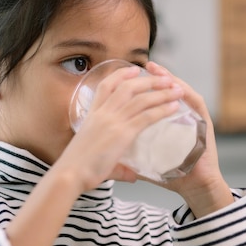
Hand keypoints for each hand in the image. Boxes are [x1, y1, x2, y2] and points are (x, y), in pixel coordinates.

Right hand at [56, 65, 184, 194]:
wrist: (70, 173)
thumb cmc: (77, 169)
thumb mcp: (94, 155)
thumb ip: (118, 164)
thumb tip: (133, 175)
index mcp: (92, 115)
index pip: (106, 86)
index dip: (120, 75)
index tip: (134, 70)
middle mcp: (103, 114)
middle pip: (128, 87)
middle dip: (149, 80)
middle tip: (165, 78)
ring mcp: (113, 122)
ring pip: (141, 99)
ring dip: (161, 92)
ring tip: (176, 90)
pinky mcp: (123, 134)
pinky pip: (147, 116)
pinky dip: (162, 109)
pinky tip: (173, 107)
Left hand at [141, 62, 233, 217]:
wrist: (196, 188)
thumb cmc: (174, 177)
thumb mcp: (145, 164)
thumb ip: (130, 159)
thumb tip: (112, 160)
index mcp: (164, 125)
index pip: (151, 101)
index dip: (140, 88)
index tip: (126, 78)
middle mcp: (179, 117)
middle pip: (164, 91)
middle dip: (153, 78)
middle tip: (144, 65)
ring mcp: (192, 118)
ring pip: (180, 91)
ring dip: (169, 79)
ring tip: (158, 70)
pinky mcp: (203, 124)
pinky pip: (196, 103)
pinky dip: (187, 92)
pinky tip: (178, 85)